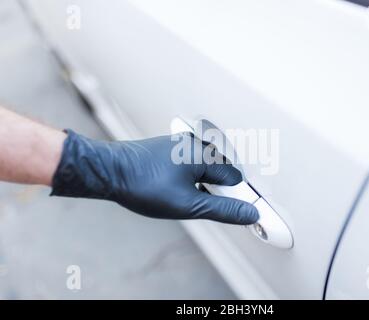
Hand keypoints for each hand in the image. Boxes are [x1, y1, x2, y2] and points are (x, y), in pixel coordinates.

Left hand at [51, 130, 258, 224]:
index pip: (235, 178)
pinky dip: (191, 177)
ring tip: (182, 196)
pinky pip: (192, 162)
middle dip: (217, 190)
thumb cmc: (142, 185)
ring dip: (203, 184)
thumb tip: (248, 214)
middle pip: (222, 171)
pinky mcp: (171, 147)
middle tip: (198, 204)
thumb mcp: (187, 205)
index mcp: (204, 155)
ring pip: (206, 167)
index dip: (233, 197)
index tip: (229, 211)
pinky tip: (174, 188)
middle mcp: (195, 144)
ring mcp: (182, 143)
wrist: (108, 170)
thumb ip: (222, 210)